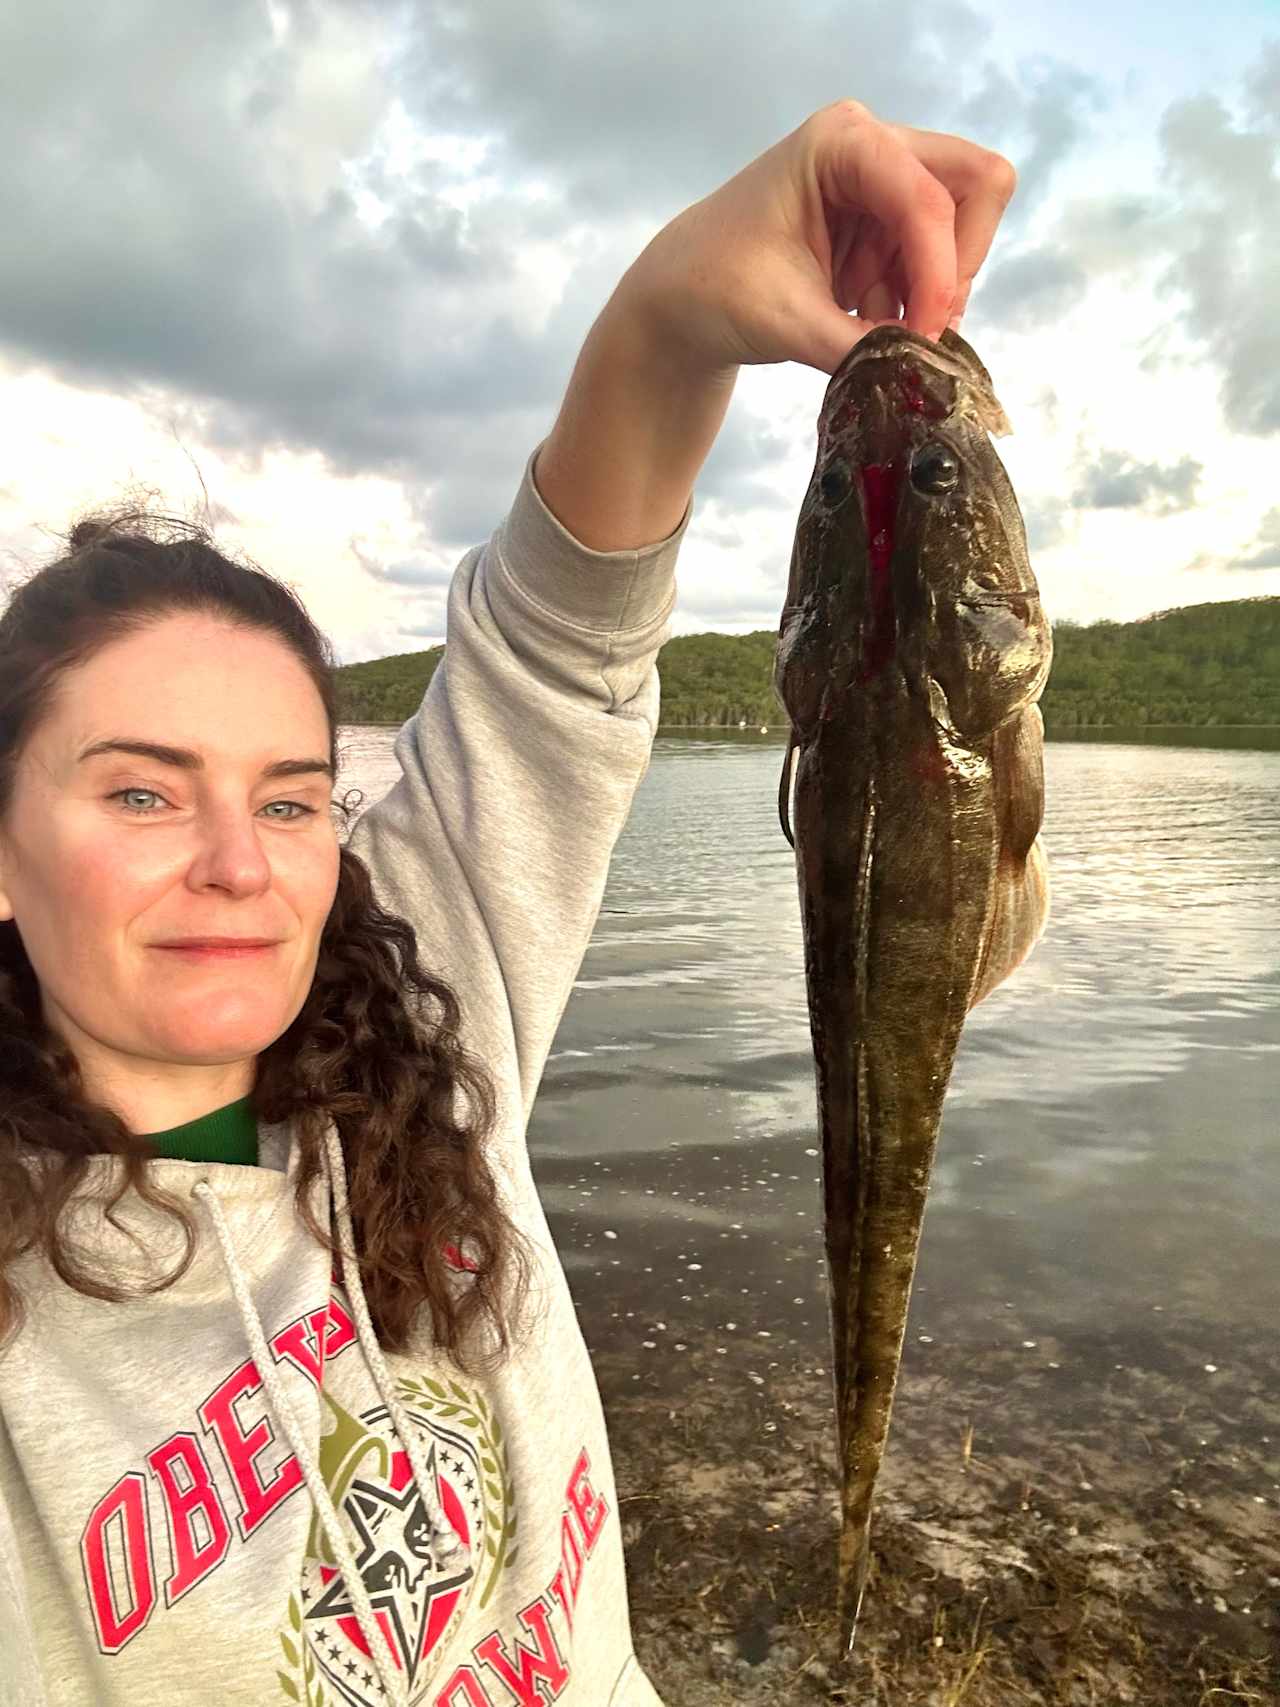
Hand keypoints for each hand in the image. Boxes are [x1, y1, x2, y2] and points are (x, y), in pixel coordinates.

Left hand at [624, 99, 1016, 375]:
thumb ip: (859, 346)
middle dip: (956, 265)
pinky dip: (916, 302)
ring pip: (961, 230)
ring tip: (875, 328)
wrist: (683, 299)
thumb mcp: (786, 321)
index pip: (927, 198)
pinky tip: (867, 323)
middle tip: (924, 325)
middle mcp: (873, 147)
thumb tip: (921, 371)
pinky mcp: (886, 223)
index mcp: (841, 143)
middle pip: (975, 185)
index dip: (939, 272)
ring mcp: (884, 184)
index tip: (925, 337)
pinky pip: (937, 260)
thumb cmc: (715, 288)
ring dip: (932, 291)